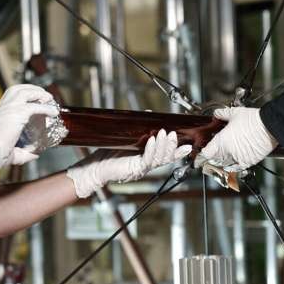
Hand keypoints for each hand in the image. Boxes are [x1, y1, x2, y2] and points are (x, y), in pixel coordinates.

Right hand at [0, 84, 59, 169]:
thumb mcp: (11, 151)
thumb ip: (23, 153)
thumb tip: (34, 155)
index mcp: (0, 112)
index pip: (12, 96)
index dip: (24, 95)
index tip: (34, 99)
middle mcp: (4, 107)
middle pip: (19, 89)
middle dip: (33, 89)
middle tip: (44, 95)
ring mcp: (10, 108)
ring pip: (26, 91)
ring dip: (40, 93)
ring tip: (49, 98)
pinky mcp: (18, 113)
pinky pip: (35, 106)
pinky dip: (46, 108)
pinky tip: (53, 112)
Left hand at [66, 129, 191, 198]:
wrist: (96, 166)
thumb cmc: (110, 152)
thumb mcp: (128, 137)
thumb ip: (141, 129)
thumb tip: (150, 114)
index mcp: (148, 158)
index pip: (166, 155)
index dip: (177, 151)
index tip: (188, 145)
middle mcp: (147, 164)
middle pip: (165, 157)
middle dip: (171, 146)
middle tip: (174, 134)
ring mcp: (141, 168)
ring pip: (158, 159)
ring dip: (163, 146)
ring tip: (165, 134)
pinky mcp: (134, 169)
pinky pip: (147, 160)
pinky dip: (151, 150)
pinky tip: (153, 141)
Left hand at [196, 107, 277, 169]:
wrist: (270, 126)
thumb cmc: (254, 120)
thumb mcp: (234, 113)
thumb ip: (222, 114)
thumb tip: (217, 114)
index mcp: (222, 141)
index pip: (206, 154)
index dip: (201, 155)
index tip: (200, 156)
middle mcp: (228, 152)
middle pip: (214, 161)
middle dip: (210, 160)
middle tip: (209, 157)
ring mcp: (239, 158)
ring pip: (224, 166)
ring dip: (220, 164)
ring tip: (219, 161)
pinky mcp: (249, 162)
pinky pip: (236, 168)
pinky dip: (232, 167)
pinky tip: (231, 163)